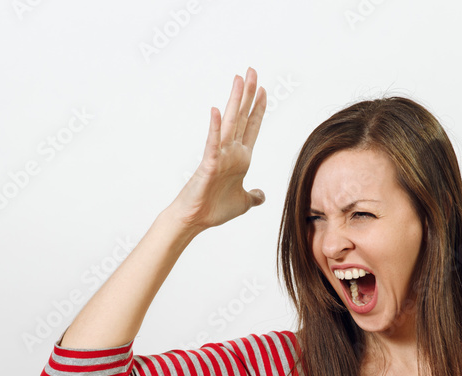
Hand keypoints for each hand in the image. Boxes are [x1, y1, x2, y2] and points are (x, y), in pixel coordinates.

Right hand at [172, 67, 266, 231]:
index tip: (265, 89)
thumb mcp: (244, 203)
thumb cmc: (214, 210)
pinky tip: (218, 111)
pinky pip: (213, 143)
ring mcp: (220, 155)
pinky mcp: (209, 164)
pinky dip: (216, 128)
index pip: (252, 127)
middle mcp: (231, 152)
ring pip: (231, 123)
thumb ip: (254, 196)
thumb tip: (261, 195)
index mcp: (241, 158)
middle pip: (243, 117)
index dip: (259, 108)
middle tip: (252, 70)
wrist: (196, 220)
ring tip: (240, 78)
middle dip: (249, 94)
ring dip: (236, 101)